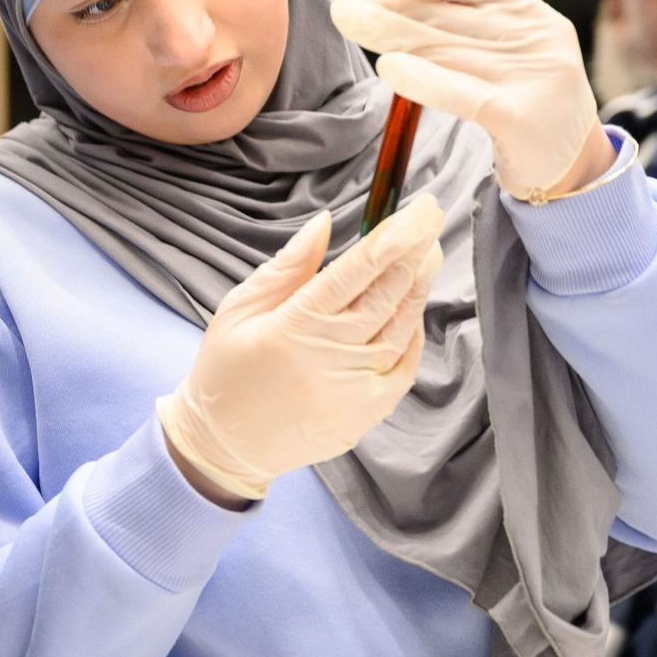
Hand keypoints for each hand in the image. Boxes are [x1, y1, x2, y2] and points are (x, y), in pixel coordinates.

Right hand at [158, 195, 444, 501]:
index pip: (359, 269)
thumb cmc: (225, 371)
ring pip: (402, 328)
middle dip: (415, 251)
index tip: (419, 209)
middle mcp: (332, 356)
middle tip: (433, 218)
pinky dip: (413, 336)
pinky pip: (402, 368)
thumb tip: (326, 221)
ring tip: (428, 255)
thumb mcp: (239, 308)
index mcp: (296, 325)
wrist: (223, 447)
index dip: (395, 235)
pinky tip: (413, 310)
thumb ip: (287, 266)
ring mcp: (354, 388)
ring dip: (418, 288)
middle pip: (388, 293)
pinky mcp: (365, 414)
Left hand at [330, 0, 602, 199]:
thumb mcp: (507, 58)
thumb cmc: (527, 107)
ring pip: (446, 49)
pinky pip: (460, 93)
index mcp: (531, 14)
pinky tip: (387, 67)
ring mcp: (532, 76)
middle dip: (389, 7)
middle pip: (447, 16)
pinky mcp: (519, 117)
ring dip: (391, 33)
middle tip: (343, 4)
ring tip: (350, 23)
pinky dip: (421, 79)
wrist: (576, 169)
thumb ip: (465, 30)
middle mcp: (535, 38)